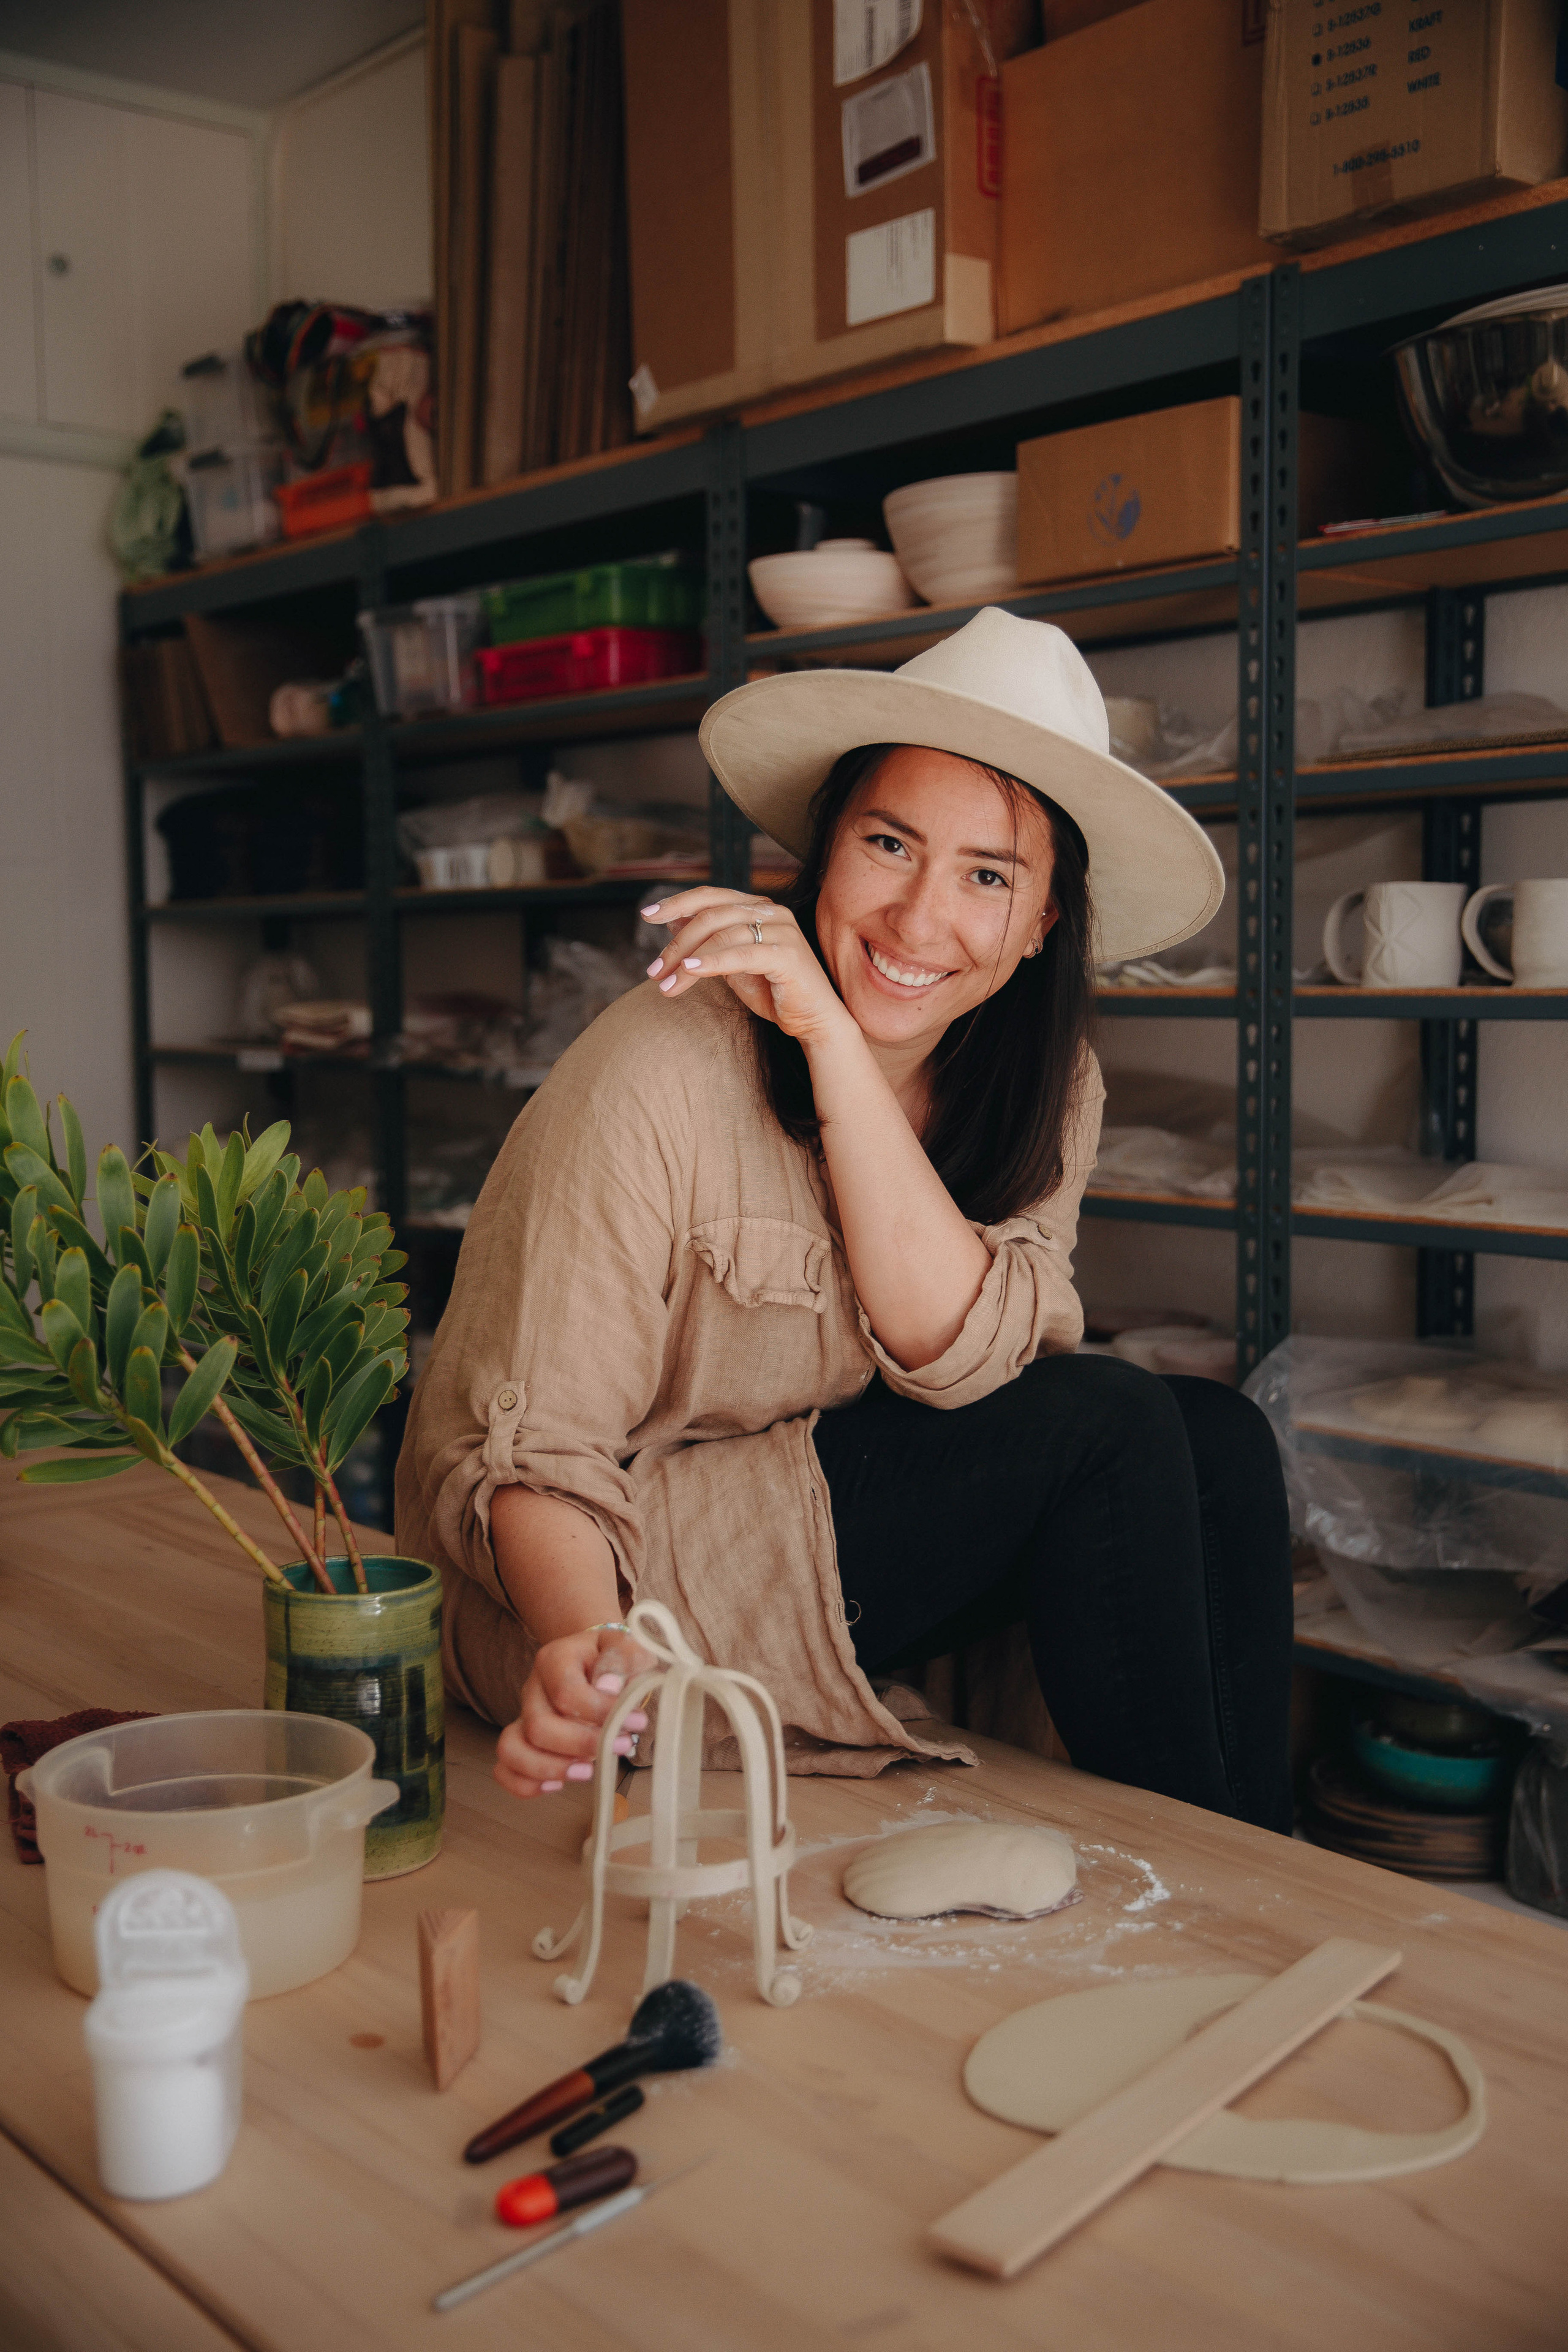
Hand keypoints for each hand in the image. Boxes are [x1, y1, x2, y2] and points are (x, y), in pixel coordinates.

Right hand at [494, 1627, 651, 1799]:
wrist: (596, 1663)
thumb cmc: (612, 1661)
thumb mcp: (626, 1648)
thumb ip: (621, 1660)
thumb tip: (608, 1687)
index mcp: (554, 1659)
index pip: (565, 1691)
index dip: (601, 1712)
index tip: (637, 1720)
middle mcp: (532, 1688)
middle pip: (538, 1726)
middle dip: (581, 1744)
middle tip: (622, 1745)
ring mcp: (523, 1716)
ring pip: (512, 1749)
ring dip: (550, 1768)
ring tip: (587, 1772)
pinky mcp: (522, 1741)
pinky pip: (505, 1768)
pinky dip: (525, 1784)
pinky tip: (557, 1785)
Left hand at [642, 888, 854, 1048]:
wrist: (814, 1021)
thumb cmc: (773, 992)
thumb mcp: (731, 964)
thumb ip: (708, 941)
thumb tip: (673, 921)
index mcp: (758, 908)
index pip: (711, 896)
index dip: (676, 902)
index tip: (646, 915)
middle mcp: (772, 911)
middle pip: (711, 915)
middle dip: (677, 943)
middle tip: (654, 970)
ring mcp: (783, 930)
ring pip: (721, 934)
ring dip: (687, 959)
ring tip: (666, 983)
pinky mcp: (788, 955)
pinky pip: (741, 954)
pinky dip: (711, 962)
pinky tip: (689, 973)